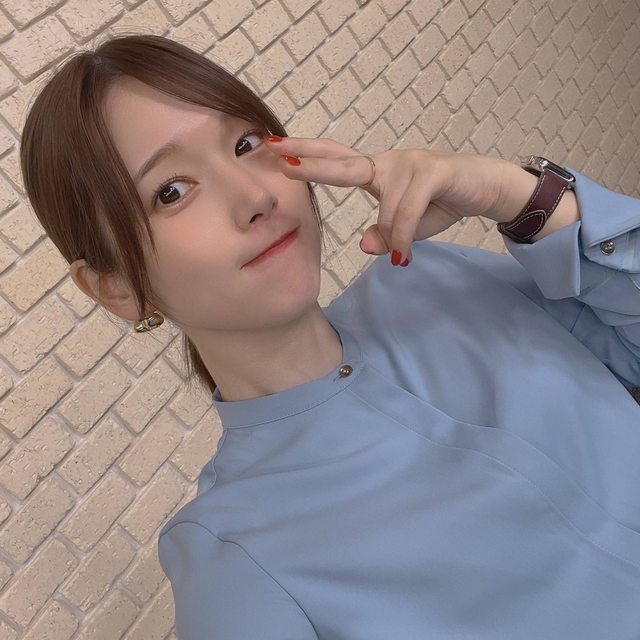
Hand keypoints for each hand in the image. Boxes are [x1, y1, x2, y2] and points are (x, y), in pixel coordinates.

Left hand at [264, 136, 516, 264]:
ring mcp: (410, 163)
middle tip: (280, 157)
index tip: (277, 148)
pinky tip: (403, 253)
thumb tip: (365, 245)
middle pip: (344, 163)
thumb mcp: (408, 227)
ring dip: (392, 235)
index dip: (309, 155)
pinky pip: (407, 208)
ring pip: (386, 206)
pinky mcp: (433, 170)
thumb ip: (386, 233)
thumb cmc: (442, 203)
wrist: (486, 189)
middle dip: (311, 162)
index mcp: (378, 172)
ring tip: (400, 254)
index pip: (337, 160)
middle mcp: (389, 163)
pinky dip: (403, 234)